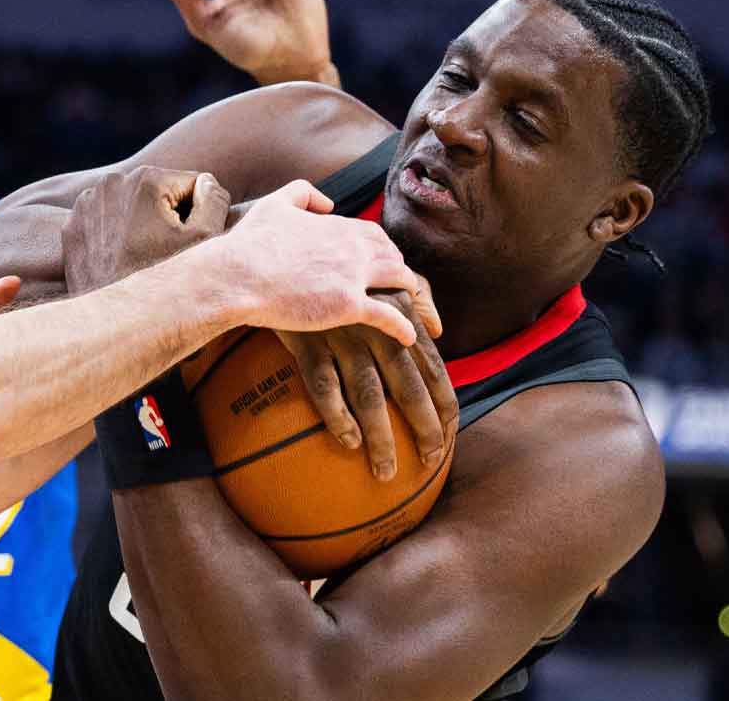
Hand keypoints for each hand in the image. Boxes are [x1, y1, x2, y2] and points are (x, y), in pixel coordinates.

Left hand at [61, 166, 231, 294]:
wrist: (114, 323)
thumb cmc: (165, 285)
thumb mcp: (206, 241)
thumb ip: (216, 200)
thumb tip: (206, 183)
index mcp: (146, 179)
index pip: (193, 183)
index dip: (199, 214)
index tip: (186, 242)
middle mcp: (112, 183)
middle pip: (162, 192)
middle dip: (170, 217)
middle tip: (166, 253)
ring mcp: (86, 203)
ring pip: (134, 205)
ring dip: (144, 223)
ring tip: (144, 256)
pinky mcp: (72, 225)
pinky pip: (107, 219)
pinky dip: (117, 233)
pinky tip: (123, 257)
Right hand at [193, 180, 420, 344]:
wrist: (236, 276)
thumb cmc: (249, 244)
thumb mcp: (274, 204)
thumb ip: (303, 193)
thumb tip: (329, 202)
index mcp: (336, 225)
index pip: (372, 233)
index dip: (381, 245)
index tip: (380, 256)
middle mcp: (352, 248)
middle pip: (392, 254)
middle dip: (399, 265)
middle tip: (400, 279)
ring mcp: (353, 277)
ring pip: (398, 279)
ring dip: (409, 289)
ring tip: (412, 301)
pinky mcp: (348, 306)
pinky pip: (388, 317)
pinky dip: (403, 327)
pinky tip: (408, 337)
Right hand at [276, 278, 458, 480]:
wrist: (278, 258)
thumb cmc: (335, 268)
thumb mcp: (382, 270)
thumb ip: (416, 294)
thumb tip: (439, 330)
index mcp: (398, 314)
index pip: (432, 368)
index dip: (444, 404)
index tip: (450, 433)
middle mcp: (375, 327)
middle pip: (408, 388)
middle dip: (425, 428)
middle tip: (430, 460)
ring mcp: (341, 336)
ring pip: (369, 396)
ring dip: (381, 438)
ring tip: (386, 470)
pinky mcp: (308, 342)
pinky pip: (324, 387)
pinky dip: (337, 417)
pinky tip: (348, 441)